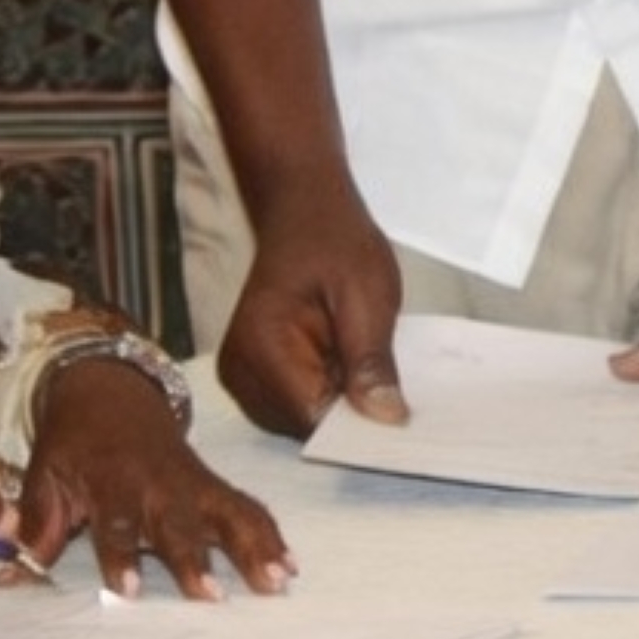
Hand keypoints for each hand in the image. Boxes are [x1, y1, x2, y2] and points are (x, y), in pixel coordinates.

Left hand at [11, 360, 297, 598]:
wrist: (111, 392)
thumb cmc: (76, 442)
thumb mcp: (46, 472)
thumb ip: (38, 523)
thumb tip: (16, 574)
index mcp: (112, 479)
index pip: (116, 521)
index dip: (121, 556)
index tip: (130, 591)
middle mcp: (157, 483)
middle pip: (179, 523)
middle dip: (195, 558)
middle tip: (211, 596)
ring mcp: (192, 483)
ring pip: (226, 513)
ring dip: (252, 547)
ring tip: (275, 581)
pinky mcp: (213, 486)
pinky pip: (246, 508)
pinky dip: (270, 534)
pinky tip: (289, 565)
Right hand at [217, 196, 409, 437]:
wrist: (304, 211)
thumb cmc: (334, 241)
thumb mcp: (368, 294)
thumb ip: (371, 360)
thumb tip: (386, 419)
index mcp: (261, 347)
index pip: (311, 419)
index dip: (357, 425)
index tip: (398, 422)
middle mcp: (239, 371)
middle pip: (304, 428)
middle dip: (348, 414)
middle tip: (386, 383)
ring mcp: (242, 377)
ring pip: (301, 423)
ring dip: (337, 404)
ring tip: (358, 361)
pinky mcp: (254, 377)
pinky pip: (296, 407)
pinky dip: (326, 395)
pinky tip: (344, 364)